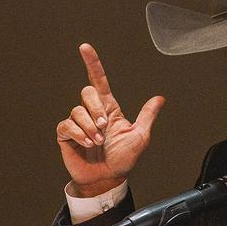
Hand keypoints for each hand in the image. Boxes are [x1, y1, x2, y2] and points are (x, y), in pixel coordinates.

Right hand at [56, 44, 164, 197]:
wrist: (108, 178)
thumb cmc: (124, 159)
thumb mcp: (140, 136)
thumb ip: (147, 116)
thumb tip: (160, 98)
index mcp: (110, 109)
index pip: (99, 82)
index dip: (93, 64)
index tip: (85, 47)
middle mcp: (92, 113)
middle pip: (86, 92)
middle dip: (96, 108)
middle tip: (105, 126)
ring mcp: (78, 124)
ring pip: (77, 110)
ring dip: (90, 126)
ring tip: (98, 141)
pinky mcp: (66, 136)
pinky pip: (67, 125)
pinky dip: (79, 134)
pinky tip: (87, 143)